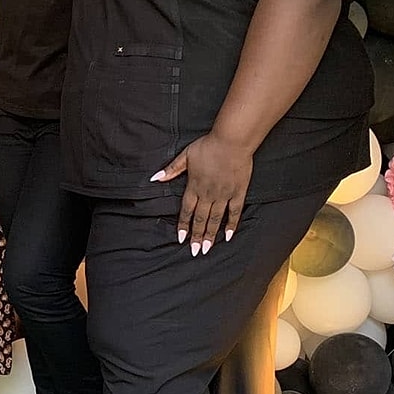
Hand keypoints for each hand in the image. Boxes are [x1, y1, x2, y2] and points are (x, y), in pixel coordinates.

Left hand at [152, 131, 252, 252]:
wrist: (232, 141)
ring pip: (216, 219)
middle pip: (201, 219)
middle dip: (197, 236)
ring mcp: (224, 195)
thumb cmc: (208, 146)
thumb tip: (154, 178)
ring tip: (207, 249)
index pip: (186, 210)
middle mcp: (208, 194)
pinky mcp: (238, 192)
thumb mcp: (185, 156)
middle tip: (195, 252)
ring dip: (211, 235)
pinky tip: (228, 235)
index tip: (180, 238)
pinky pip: (235, 212)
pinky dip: (231, 224)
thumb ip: (171, 170)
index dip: (183, 225)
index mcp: (194, 186)